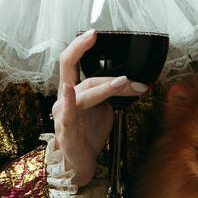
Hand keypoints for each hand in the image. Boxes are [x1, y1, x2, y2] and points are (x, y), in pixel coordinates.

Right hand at [52, 30, 148, 184]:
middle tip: (96, 38)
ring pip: (83, 91)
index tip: (94, 33)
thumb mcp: (105, 109)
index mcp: (73, 91)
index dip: (80, 46)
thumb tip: (134, 82)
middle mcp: (64, 98)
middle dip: (86, 52)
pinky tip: (69, 92)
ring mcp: (64, 113)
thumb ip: (113, 94)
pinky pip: (68, 113)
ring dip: (106, 86)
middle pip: (70, 68)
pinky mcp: (66, 130)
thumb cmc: (88, 135)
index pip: (72, 62)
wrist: (80, 163)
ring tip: (124, 82)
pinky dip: (70, 102)